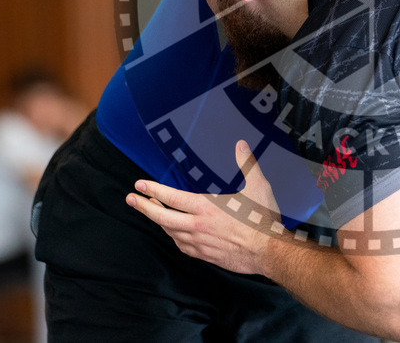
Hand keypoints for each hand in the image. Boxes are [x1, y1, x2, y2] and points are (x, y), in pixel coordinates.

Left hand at [126, 141, 279, 274]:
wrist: (268, 251)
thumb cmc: (262, 219)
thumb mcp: (258, 186)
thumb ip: (247, 164)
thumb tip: (241, 144)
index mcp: (206, 207)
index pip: (171, 197)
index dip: (153, 190)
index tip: (138, 185)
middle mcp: (197, 225)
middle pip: (162, 217)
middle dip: (144, 207)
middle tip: (131, 199)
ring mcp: (199, 242)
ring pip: (170, 232)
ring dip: (158, 221)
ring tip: (151, 212)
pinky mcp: (204, 255)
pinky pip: (181, 245)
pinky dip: (173, 236)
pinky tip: (173, 233)